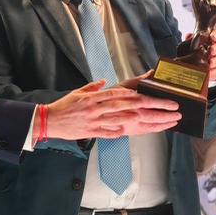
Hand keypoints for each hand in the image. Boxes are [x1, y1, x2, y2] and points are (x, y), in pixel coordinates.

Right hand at [44, 81, 180, 139]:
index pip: (120, 93)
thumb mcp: (79, 93)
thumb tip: (104, 82)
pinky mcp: (91, 132)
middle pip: (127, 105)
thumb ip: (94, 87)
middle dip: (150, 105)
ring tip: (157, 119)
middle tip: (167, 105)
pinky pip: (107, 132)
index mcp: (95, 97)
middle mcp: (97, 107)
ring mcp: (94, 120)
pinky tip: (132, 132)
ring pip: (120, 118)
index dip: (137, 94)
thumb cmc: (65, 106)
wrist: (47, 121)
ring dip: (142, 119)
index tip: (151, 95)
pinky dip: (118, 131)